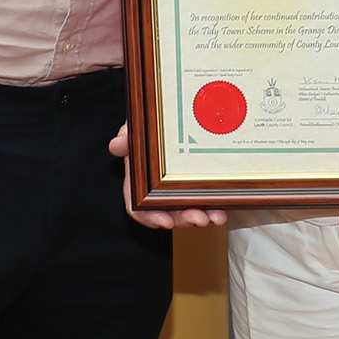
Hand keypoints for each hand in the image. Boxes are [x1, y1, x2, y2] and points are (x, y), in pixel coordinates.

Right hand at [109, 125, 226, 230]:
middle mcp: (160, 192)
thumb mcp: (139, 128)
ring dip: (202, 217)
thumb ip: (128, 136)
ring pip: (189, 213)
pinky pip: (207, 204)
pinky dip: (215, 209)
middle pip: (168, 214)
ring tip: (215, 216)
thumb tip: (116, 146)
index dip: (150, 217)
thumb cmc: (154, 126)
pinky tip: (222, 211)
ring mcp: (181, 192)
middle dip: (183, 220)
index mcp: (141, 182)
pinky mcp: (202, 189)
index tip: (165, 221)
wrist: (182, 116)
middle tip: (198, 218)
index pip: (138, 207)